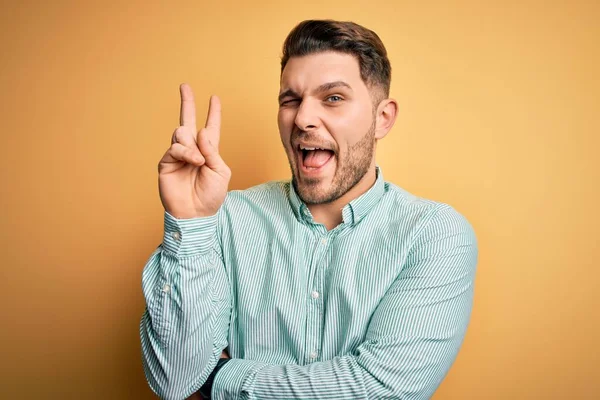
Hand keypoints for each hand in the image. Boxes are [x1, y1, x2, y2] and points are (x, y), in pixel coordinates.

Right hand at [158, 84, 230, 218]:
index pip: (210, 128)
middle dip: (187, 102)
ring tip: (198, 160)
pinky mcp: (167, 163)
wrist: (196, 214)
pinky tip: (193, 161)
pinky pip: (175, 148)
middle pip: (188, 121)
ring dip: (192, 144)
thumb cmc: (211, 196)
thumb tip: (199, 131)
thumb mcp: (220, 171)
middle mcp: (192, 150)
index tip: (214, 98)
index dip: (213, 113)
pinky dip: (186, 153)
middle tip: (185, 86)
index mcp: (208, 152)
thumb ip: (212, 151)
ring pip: (181, 133)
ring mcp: (178, 156)